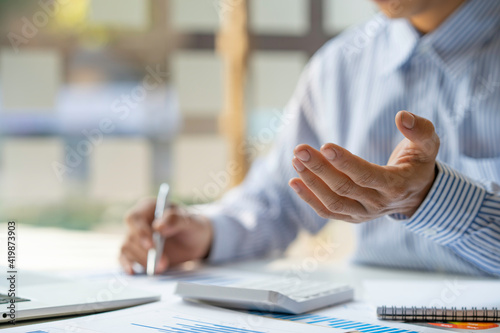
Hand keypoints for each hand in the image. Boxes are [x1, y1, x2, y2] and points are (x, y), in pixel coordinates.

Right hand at [119, 198, 212, 273]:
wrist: (195, 242)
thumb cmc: (191, 227)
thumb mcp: (190, 221)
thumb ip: (176, 220)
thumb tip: (158, 227)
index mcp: (149, 207)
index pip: (135, 218)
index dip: (141, 232)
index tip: (151, 246)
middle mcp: (139, 221)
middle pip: (131, 236)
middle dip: (145, 252)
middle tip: (163, 262)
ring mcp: (135, 237)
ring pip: (128, 248)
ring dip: (143, 260)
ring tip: (162, 267)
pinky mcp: (135, 252)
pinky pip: (125, 257)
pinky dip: (126, 264)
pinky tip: (132, 271)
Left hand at [289, 110, 439, 221]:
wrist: (417, 194)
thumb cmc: (418, 163)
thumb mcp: (428, 145)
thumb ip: (420, 130)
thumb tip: (402, 116)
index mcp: (396, 186)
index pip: (366, 176)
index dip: (345, 162)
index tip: (325, 146)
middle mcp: (378, 203)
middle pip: (344, 188)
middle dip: (320, 169)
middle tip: (300, 150)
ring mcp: (364, 214)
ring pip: (333, 202)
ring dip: (311, 182)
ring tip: (295, 160)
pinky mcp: (353, 217)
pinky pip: (328, 212)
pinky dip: (309, 199)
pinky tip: (294, 181)